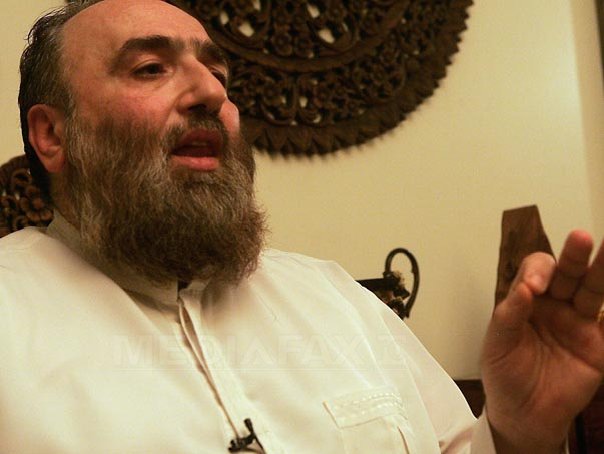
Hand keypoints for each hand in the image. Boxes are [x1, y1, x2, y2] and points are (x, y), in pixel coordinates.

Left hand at [481, 230, 603, 452]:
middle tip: (579, 238)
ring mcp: (578, 323)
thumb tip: (523, 289)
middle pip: (567, 273)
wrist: (524, 415)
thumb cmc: (504, 375)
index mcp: (526, 300)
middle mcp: (554, 305)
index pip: (535, 271)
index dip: (537, 272)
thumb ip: (509, 316)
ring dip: (601, 271)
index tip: (534, 288)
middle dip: (573, 256)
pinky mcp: (597, 345)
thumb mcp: (497, 345)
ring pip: (593, 290)